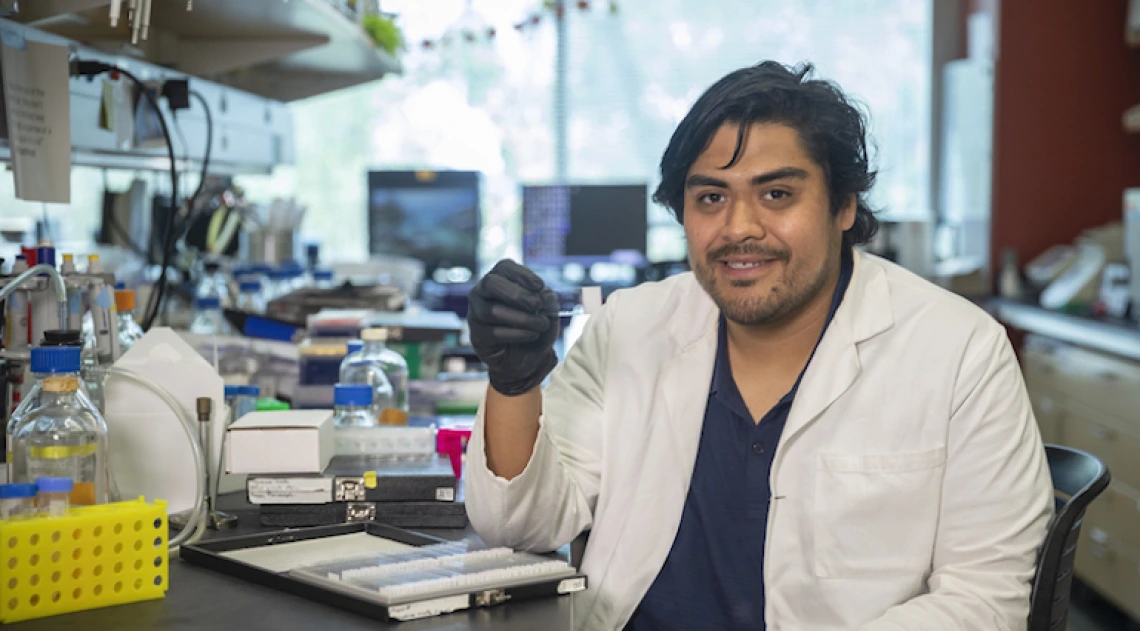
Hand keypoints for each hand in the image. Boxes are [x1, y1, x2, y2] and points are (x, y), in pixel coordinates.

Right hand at [467, 260, 559, 395]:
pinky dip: (517, 334)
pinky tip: (531, 335)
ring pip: (492, 311)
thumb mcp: (548, 309)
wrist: (530, 358)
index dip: (522, 274)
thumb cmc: (536, 327)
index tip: (540, 286)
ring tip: (541, 325)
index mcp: (500, 279)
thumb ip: (547, 298)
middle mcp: (483, 292)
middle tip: (537, 306)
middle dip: (517, 295)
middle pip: (491, 284)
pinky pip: (493, 332)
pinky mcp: (477, 335)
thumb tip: (542, 295)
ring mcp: (475, 313)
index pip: (504, 267)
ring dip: (522, 319)